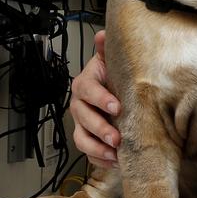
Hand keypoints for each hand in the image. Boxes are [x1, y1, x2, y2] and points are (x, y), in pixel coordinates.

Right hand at [69, 30, 120, 166]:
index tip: (117, 106)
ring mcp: (81, 123)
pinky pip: (88, 152)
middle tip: (116, 137)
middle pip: (83, 118)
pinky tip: (115, 162)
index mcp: (85, 84)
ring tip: (114, 154)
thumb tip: (103, 34)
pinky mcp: (87, 138)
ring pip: (82, 138)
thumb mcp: (110, 61)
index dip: (101, 99)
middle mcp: (79, 105)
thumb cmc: (110, 76)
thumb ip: (107, 50)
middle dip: (100, 129)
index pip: (88, 91)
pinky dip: (100, 159)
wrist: (110, 90)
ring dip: (97, 148)